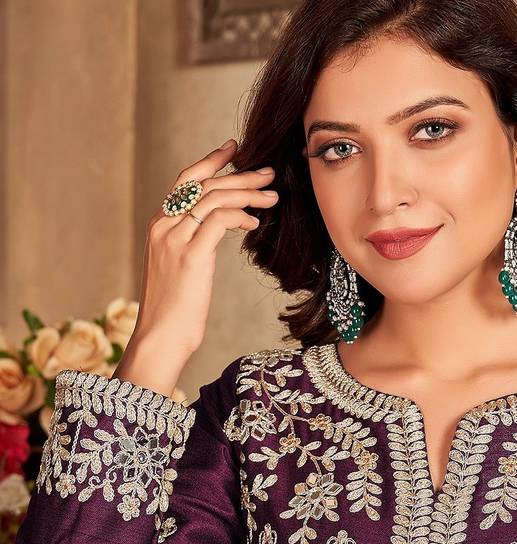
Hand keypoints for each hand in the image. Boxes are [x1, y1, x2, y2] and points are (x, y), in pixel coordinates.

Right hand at [133, 138, 277, 357]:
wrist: (161, 337)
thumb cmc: (175, 310)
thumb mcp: (182, 269)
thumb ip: (194, 243)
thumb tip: (220, 229)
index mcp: (160, 225)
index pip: (186, 180)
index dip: (212, 161)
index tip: (235, 149)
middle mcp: (164, 225)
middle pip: (204, 184)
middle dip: (240, 175)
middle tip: (269, 173)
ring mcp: (175, 239)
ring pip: (214, 198)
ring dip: (248, 194)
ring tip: (272, 197)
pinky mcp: (190, 256)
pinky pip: (220, 221)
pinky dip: (241, 216)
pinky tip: (255, 223)